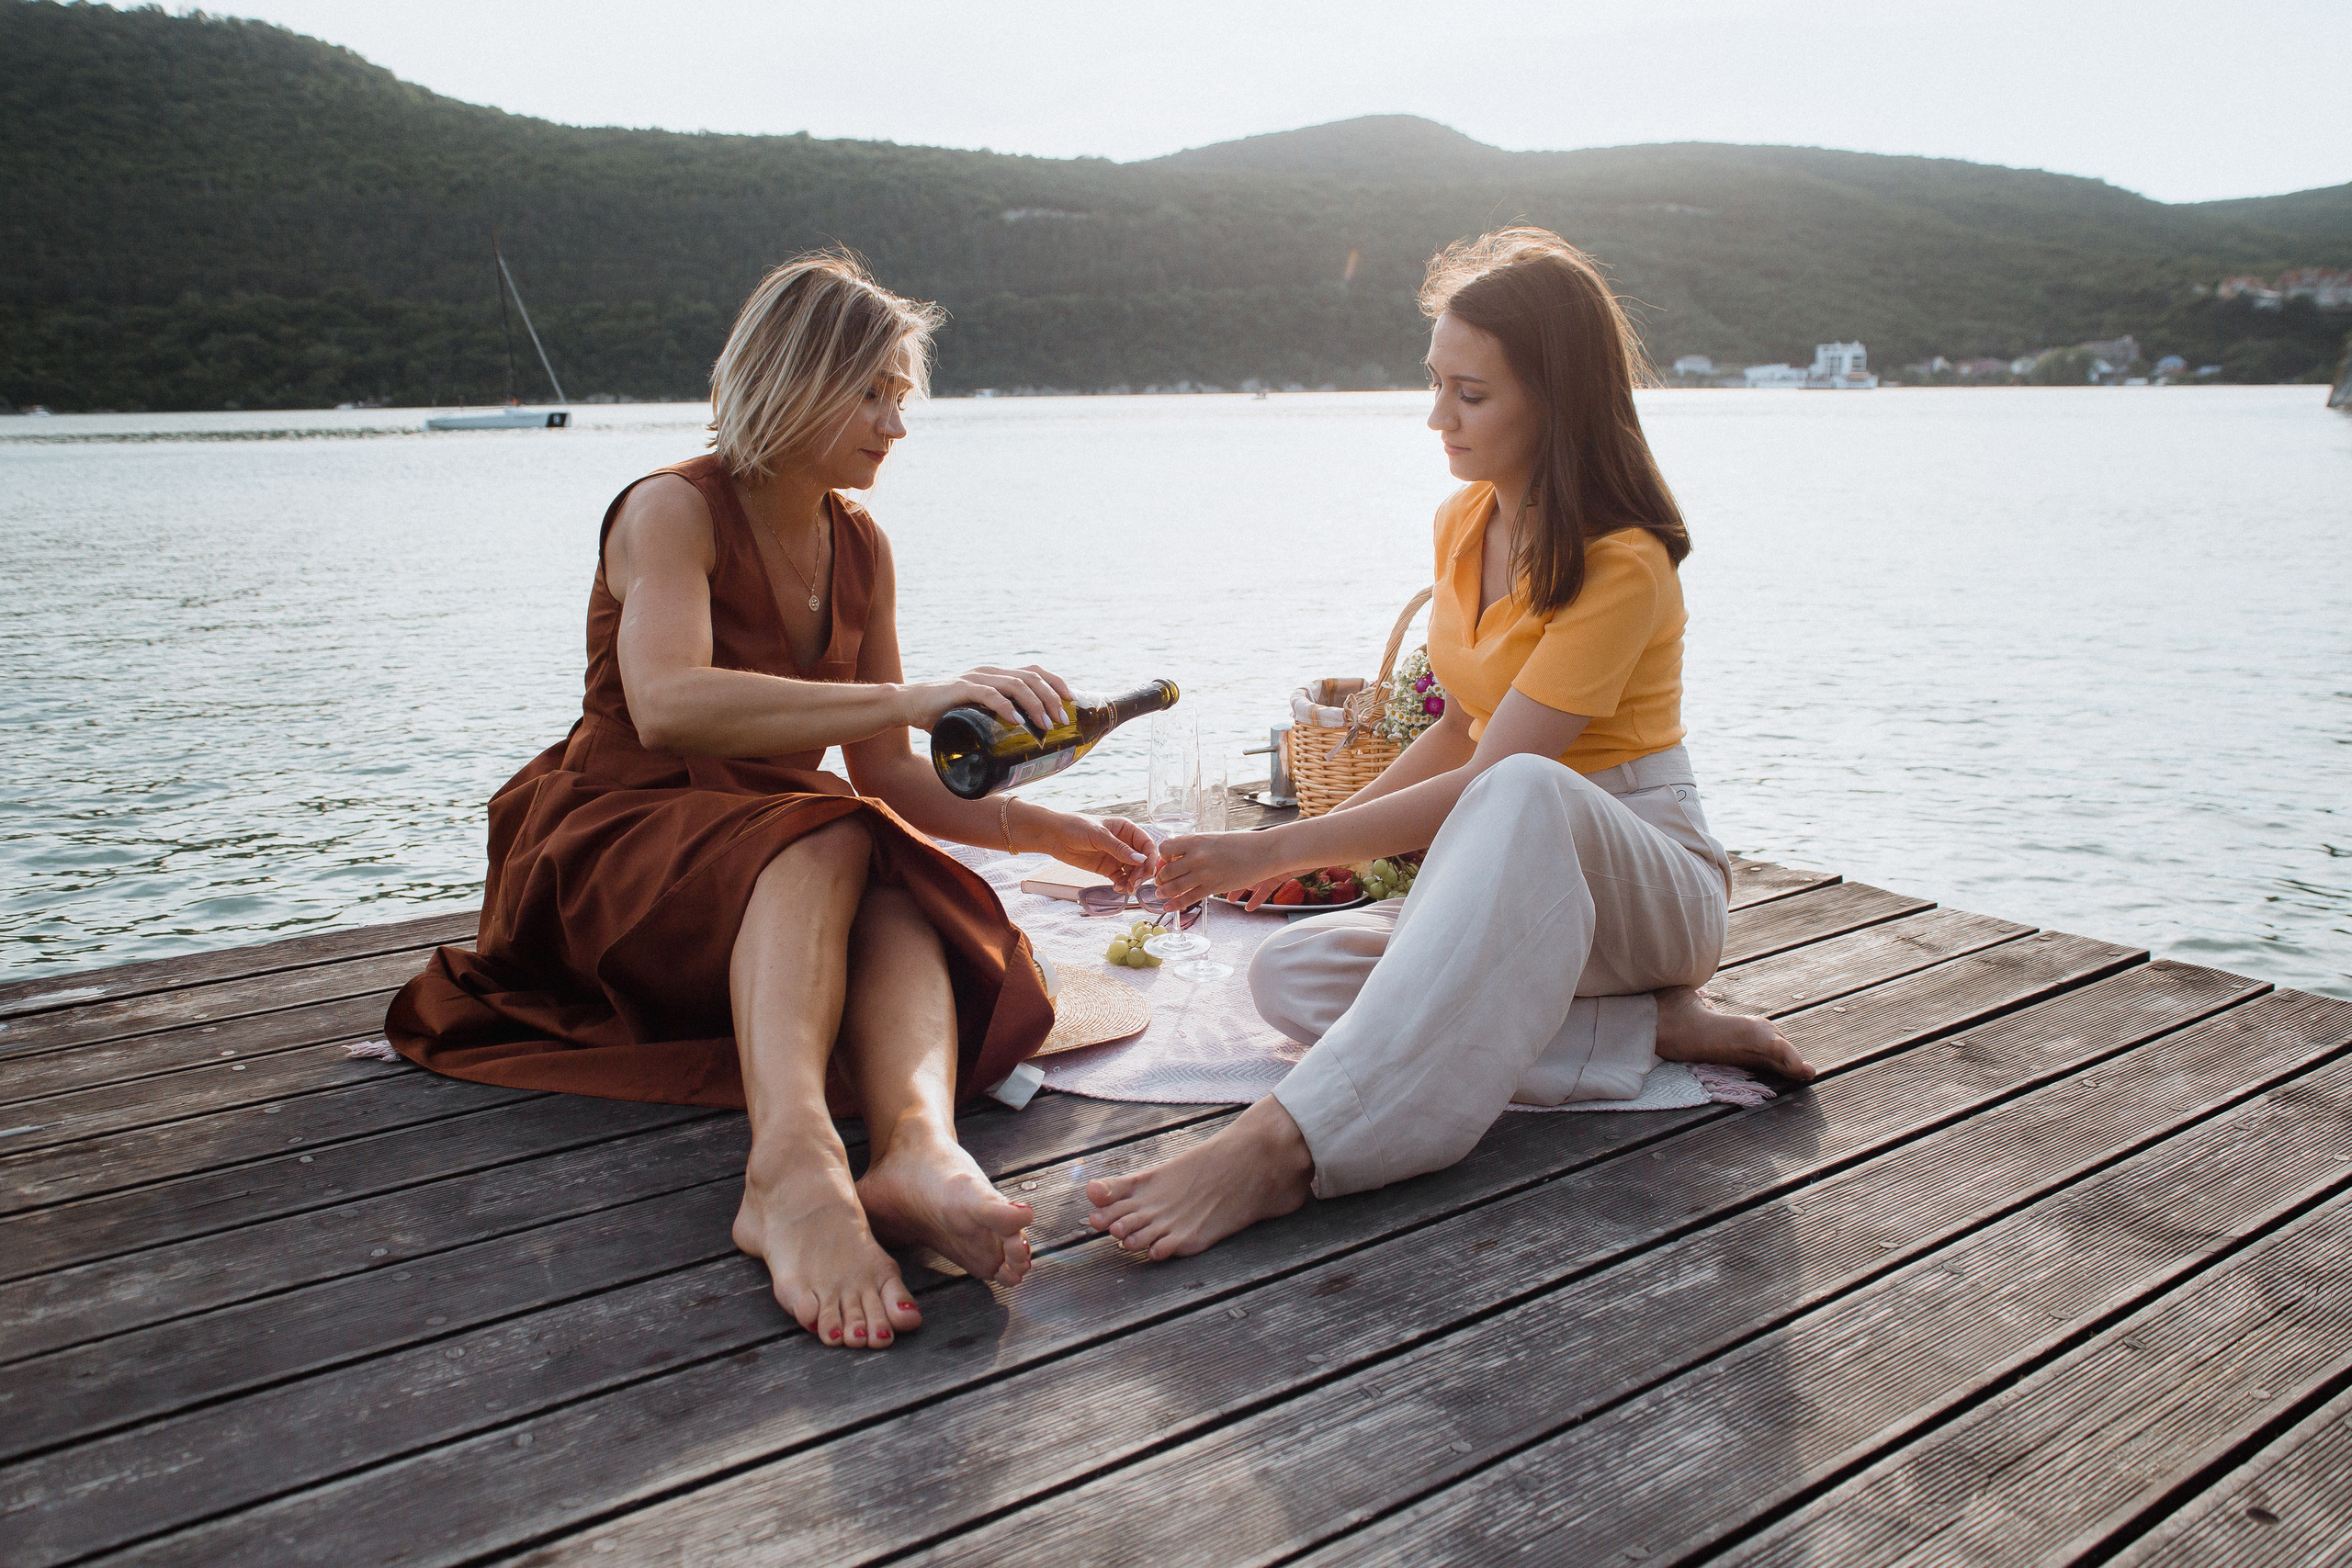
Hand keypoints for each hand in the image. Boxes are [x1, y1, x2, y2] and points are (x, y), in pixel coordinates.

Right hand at [905, 665, 1072, 732]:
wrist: (908, 705)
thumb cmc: (944, 714)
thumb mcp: (976, 716)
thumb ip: (994, 723)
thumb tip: (1020, 748)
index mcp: (996, 676)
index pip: (1033, 671)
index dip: (1056, 682)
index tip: (1072, 699)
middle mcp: (989, 673)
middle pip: (1030, 677)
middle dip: (1051, 697)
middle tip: (1062, 720)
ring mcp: (975, 678)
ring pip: (1015, 684)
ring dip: (1035, 704)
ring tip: (1046, 724)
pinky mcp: (960, 689)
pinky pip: (988, 694)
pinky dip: (1005, 706)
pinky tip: (1017, 720)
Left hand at [1017, 807, 1152, 892]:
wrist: (1054, 836)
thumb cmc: (1076, 827)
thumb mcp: (1099, 835)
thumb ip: (1119, 849)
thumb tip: (1141, 860)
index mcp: (1126, 829)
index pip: (1147, 844)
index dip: (1151, 857)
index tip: (1149, 870)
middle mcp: (1124, 843)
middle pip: (1143, 860)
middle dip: (1142, 873)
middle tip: (1136, 883)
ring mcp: (1116, 857)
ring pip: (1133, 872)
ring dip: (1133, 881)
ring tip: (1127, 888)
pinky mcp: (1107, 868)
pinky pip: (1121, 878)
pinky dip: (1122, 884)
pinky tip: (1118, 888)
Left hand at [1151, 829, 1294, 909]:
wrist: (1266, 851)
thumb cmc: (1244, 843)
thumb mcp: (1216, 838)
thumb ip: (1199, 846)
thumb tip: (1184, 854)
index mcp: (1197, 840)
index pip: (1166, 848)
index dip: (1163, 856)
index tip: (1166, 861)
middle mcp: (1197, 856)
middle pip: (1167, 870)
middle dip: (1160, 878)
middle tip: (1159, 881)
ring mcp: (1204, 873)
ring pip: (1174, 886)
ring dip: (1164, 892)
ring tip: (1160, 894)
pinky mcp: (1213, 887)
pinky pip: (1188, 898)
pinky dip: (1176, 904)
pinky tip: (1168, 907)